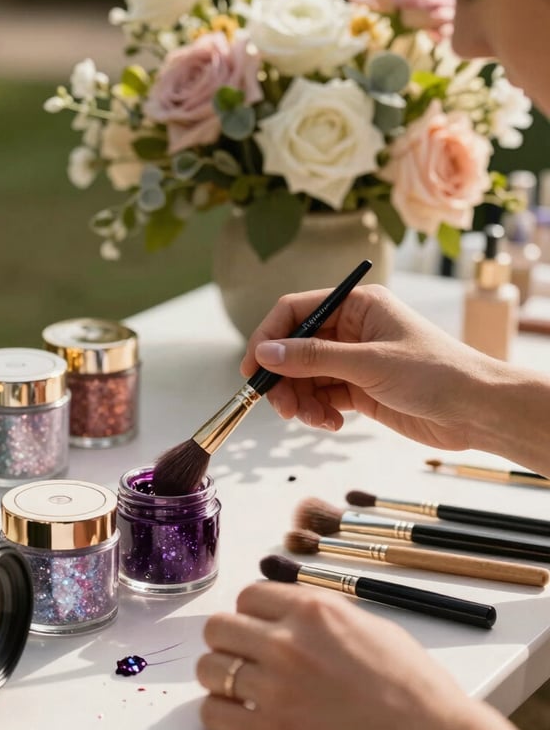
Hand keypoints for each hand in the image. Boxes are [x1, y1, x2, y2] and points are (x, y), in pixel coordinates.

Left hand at [197, 581, 485, 729]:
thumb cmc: (411, 684)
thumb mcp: (368, 623)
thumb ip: (320, 614)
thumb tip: (286, 610)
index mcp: (313, 611)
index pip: (247, 596)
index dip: (251, 614)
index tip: (257, 628)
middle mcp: (288, 643)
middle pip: (218, 627)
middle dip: (228, 640)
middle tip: (243, 657)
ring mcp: (276, 688)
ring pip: (209, 669)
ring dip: (220, 676)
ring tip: (240, 687)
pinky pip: (213, 713)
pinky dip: (220, 713)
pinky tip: (239, 714)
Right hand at [240, 285, 504, 450]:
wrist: (477, 411)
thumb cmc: (435, 373)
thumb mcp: (368, 362)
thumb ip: (313, 358)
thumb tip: (266, 353)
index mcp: (357, 305)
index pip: (296, 311)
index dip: (269, 338)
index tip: (253, 369)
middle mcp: (353, 329)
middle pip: (296, 348)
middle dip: (285, 379)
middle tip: (282, 407)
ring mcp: (356, 360)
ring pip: (307, 377)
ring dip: (302, 400)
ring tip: (315, 420)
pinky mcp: (361, 389)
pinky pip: (324, 397)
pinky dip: (319, 412)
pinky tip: (333, 423)